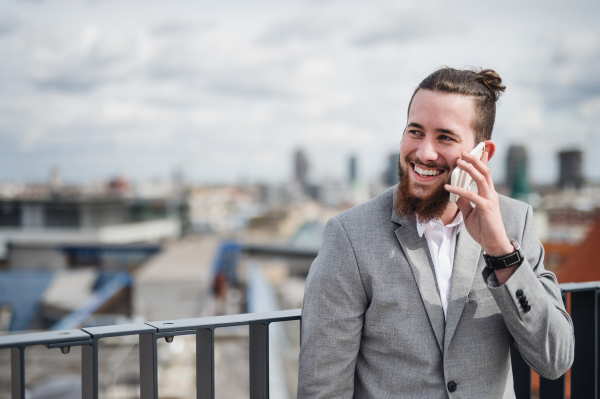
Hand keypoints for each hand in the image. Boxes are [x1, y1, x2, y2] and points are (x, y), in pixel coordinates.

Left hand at [444, 150, 516, 283]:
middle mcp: (491, 194)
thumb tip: (455, 193)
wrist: (493, 244)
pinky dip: (459, 189)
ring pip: (481, 178)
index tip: (477, 149)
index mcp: (488, 194)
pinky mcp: (486, 208)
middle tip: (463, 151)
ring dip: (469, 168)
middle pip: (485, 171)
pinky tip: (448, 187)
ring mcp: (490, 200)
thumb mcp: (469, 214)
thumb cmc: (483, 229)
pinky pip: (471, 195)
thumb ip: (464, 202)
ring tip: (458, 161)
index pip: (485, 174)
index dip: (482, 161)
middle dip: (475, 159)